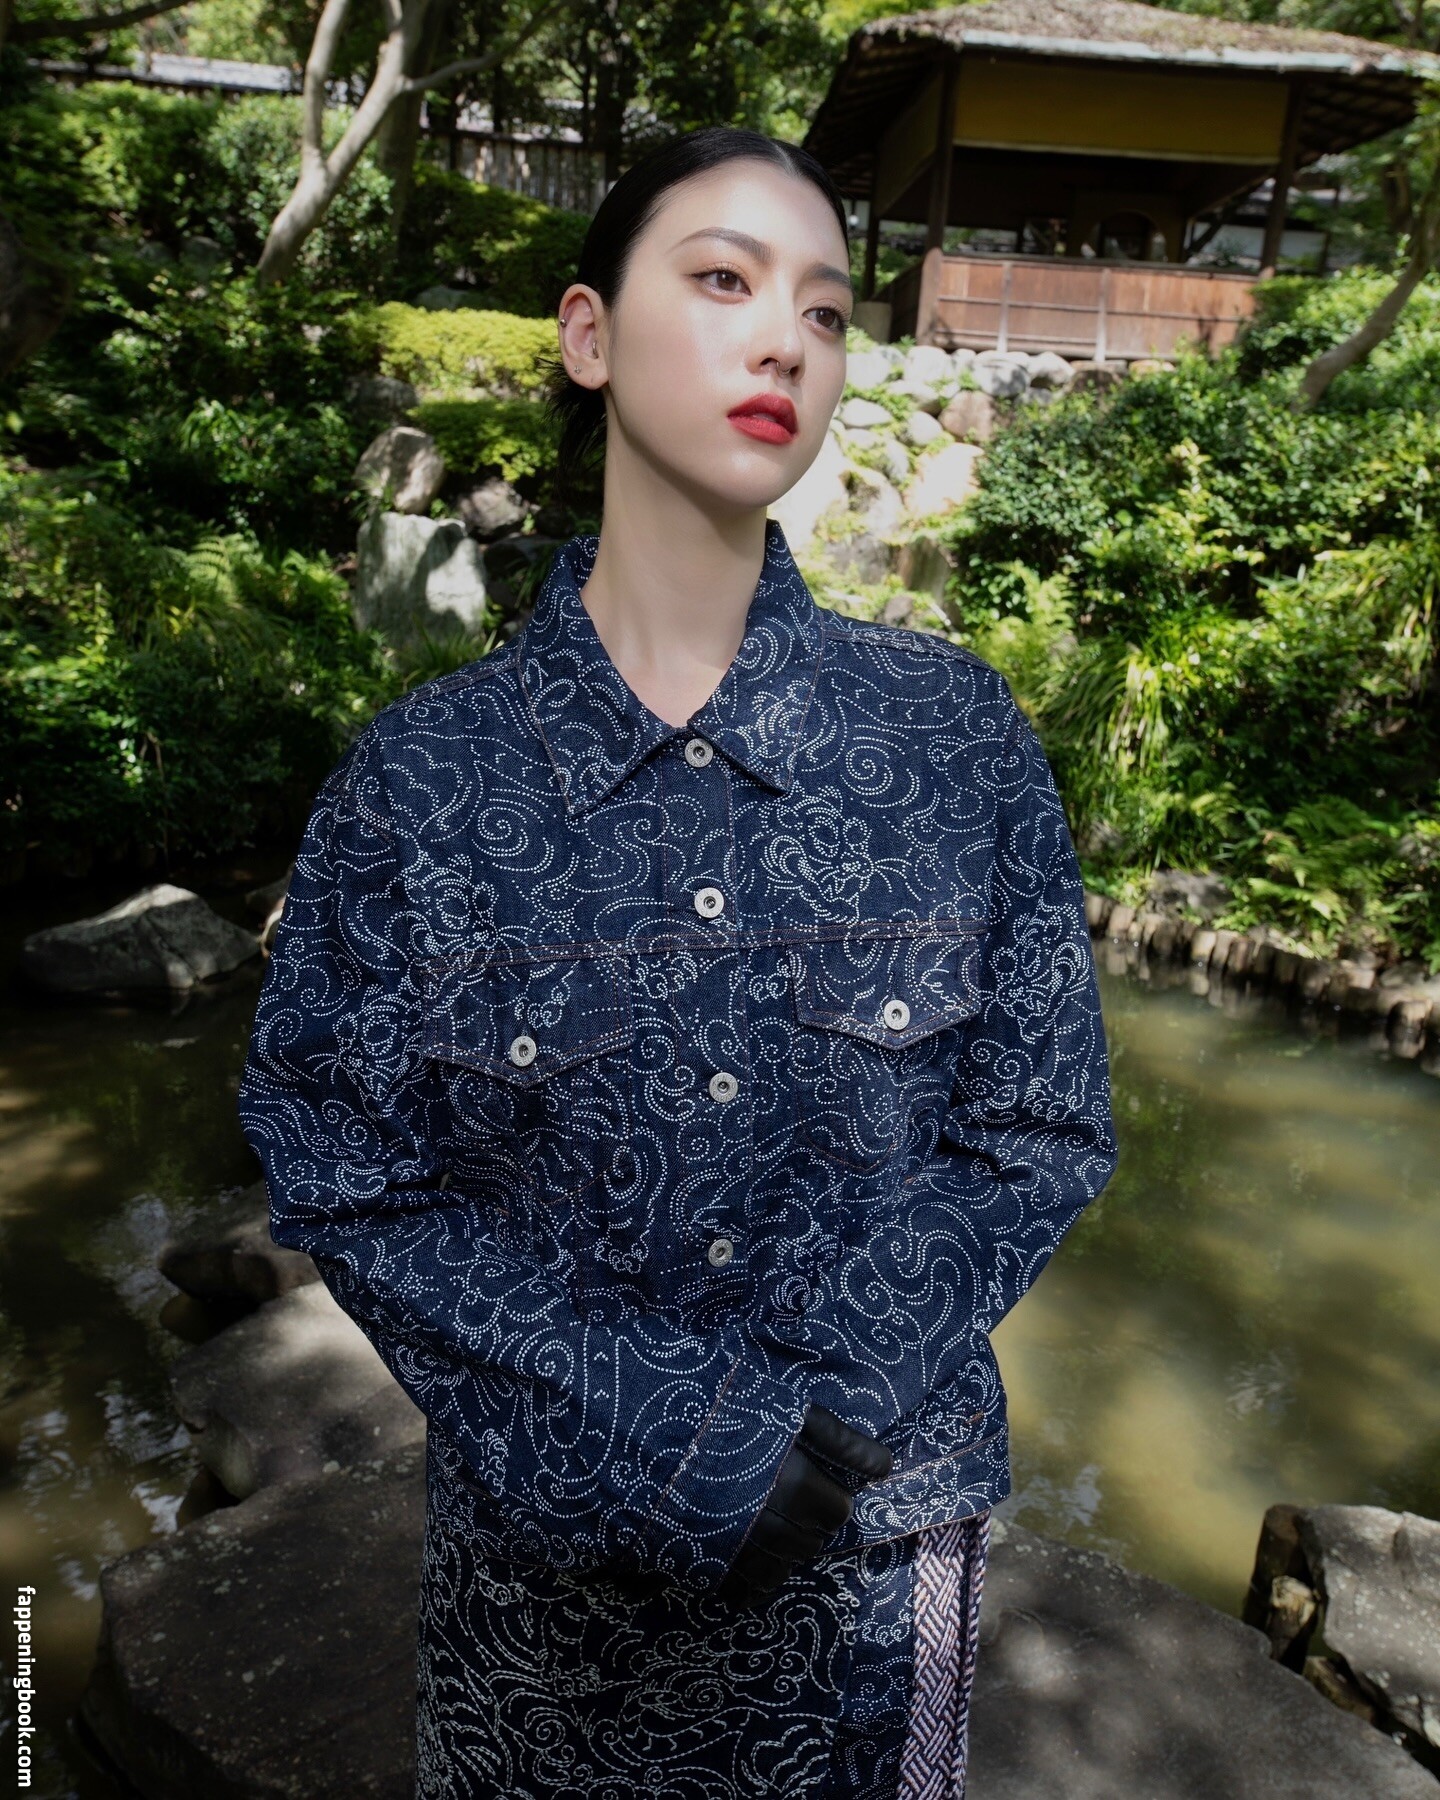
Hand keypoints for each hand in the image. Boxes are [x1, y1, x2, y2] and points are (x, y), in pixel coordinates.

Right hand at [715, 1403, 893, 1611]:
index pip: (839, 1511)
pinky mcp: (709, 1569)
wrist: (644, 1433)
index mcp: (795, 1486)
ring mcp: (740, 1552)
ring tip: (763, 1513)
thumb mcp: (785, 1410)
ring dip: (783, 1545)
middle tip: (784, 1490)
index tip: (813, 1478)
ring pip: (786, 1567)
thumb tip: (886, 1465)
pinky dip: (754, 1573)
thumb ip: (838, 1439)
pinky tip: (745, 1546)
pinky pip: (750, 1589)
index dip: (830, 1494)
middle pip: (814, 1541)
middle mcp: (772, 1527)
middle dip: (808, 1519)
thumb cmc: (720, 1413)